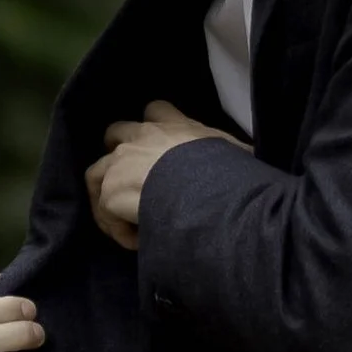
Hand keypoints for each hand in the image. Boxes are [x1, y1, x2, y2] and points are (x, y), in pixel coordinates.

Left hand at [84, 99, 245, 251]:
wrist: (201, 189)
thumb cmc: (224, 171)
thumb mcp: (237, 153)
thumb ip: (239, 152)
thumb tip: (254, 155)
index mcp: (174, 125)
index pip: (156, 110)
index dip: (153, 124)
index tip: (158, 143)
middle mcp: (142, 137)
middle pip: (114, 132)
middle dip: (116, 153)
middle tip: (128, 180)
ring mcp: (120, 162)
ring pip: (96, 174)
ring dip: (108, 197)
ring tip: (129, 221)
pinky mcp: (109, 191)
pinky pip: (105, 212)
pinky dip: (118, 229)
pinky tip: (139, 242)